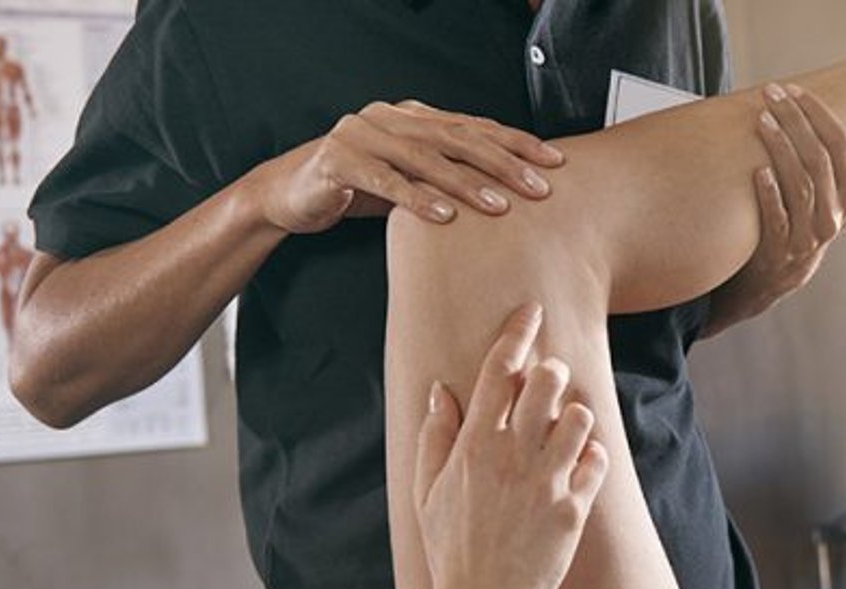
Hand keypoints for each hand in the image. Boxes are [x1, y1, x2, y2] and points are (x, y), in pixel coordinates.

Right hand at [247, 101, 565, 234]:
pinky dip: (416, 197)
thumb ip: (446, 177)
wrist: (289, 194)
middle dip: (504, 163)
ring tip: (501, 206)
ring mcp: (363, 133)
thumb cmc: (357, 188)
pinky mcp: (338, 158)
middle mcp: (393, 118)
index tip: (555, 163)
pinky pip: (385, 179)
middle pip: (459, 138)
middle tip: (539, 188)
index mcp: (415, 118)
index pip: (476, 127)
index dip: (517, 143)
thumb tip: (507, 195)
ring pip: (426, 157)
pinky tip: (445, 214)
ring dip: (467, 182)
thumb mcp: (409, 181)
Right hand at [411, 304, 608, 588]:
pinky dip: (593, 453)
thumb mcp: (426, 492)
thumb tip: (440, 392)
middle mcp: (512, 456)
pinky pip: (597, 460)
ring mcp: (546, 482)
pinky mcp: (573, 509)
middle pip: (546, 381)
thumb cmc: (451, 549)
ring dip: (575, 414)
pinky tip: (580, 460)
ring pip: (579, 416)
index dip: (518, 333)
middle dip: (552, 372)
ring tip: (564, 429)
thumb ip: (435, 437)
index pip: (498, 370)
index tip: (531, 313)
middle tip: (549, 383)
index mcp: (473, 445)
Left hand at [703, 83, 845, 335]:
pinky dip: (769, 194)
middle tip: (772, 93)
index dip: (820, 116)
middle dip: (795, 121)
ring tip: (761, 119)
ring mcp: (808, 235)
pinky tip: (757, 170)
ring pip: (800, 186)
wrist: (783, 271)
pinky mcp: (780, 250)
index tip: (797, 90)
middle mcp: (835, 217)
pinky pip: (777, 219)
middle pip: (819, 160)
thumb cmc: (815, 223)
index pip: (842, 148)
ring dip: (780, 148)